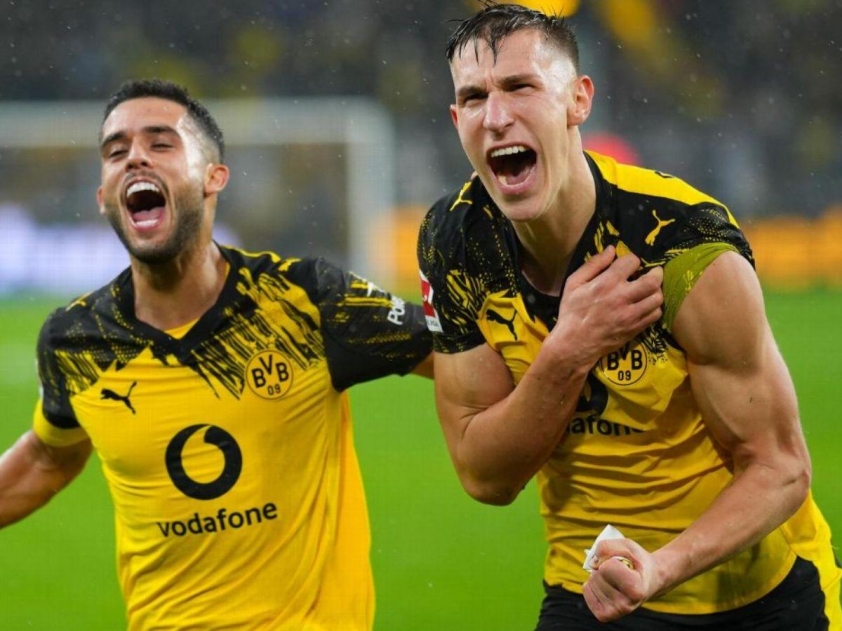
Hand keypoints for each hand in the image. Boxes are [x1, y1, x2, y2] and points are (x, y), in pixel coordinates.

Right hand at [548, 246, 662, 365]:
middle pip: (653, 280)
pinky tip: (645, 305)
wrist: (574, 344)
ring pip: (657, 298)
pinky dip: (654, 307)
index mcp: (606, 283)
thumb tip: (611, 249)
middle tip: (652, 273)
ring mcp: (631, 315)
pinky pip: (655, 314)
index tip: (628, 265)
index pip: (632, 262)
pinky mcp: (635, 328)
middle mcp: (622, 297)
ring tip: (647, 290)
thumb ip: (593, 265)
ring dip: (655, 291)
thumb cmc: (571, 312)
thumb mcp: (574, 284)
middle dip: (656, 273)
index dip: (631, 260)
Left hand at [582, 537, 658, 621]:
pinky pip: (586, 591)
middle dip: (605, 567)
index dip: (612, 559)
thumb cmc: (637, 562)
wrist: (649, 580)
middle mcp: (626, 606)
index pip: (606, 568)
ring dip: (600, 576)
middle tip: (621, 571)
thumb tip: (592, 563)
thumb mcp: (627, 546)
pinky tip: (606, 585)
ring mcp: (615, 612)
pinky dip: (591, 583)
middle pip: (598, 575)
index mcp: (636, 590)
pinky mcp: (604, 615)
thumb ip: (608, 547)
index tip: (625, 563)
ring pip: (591, 582)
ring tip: (615, 579)